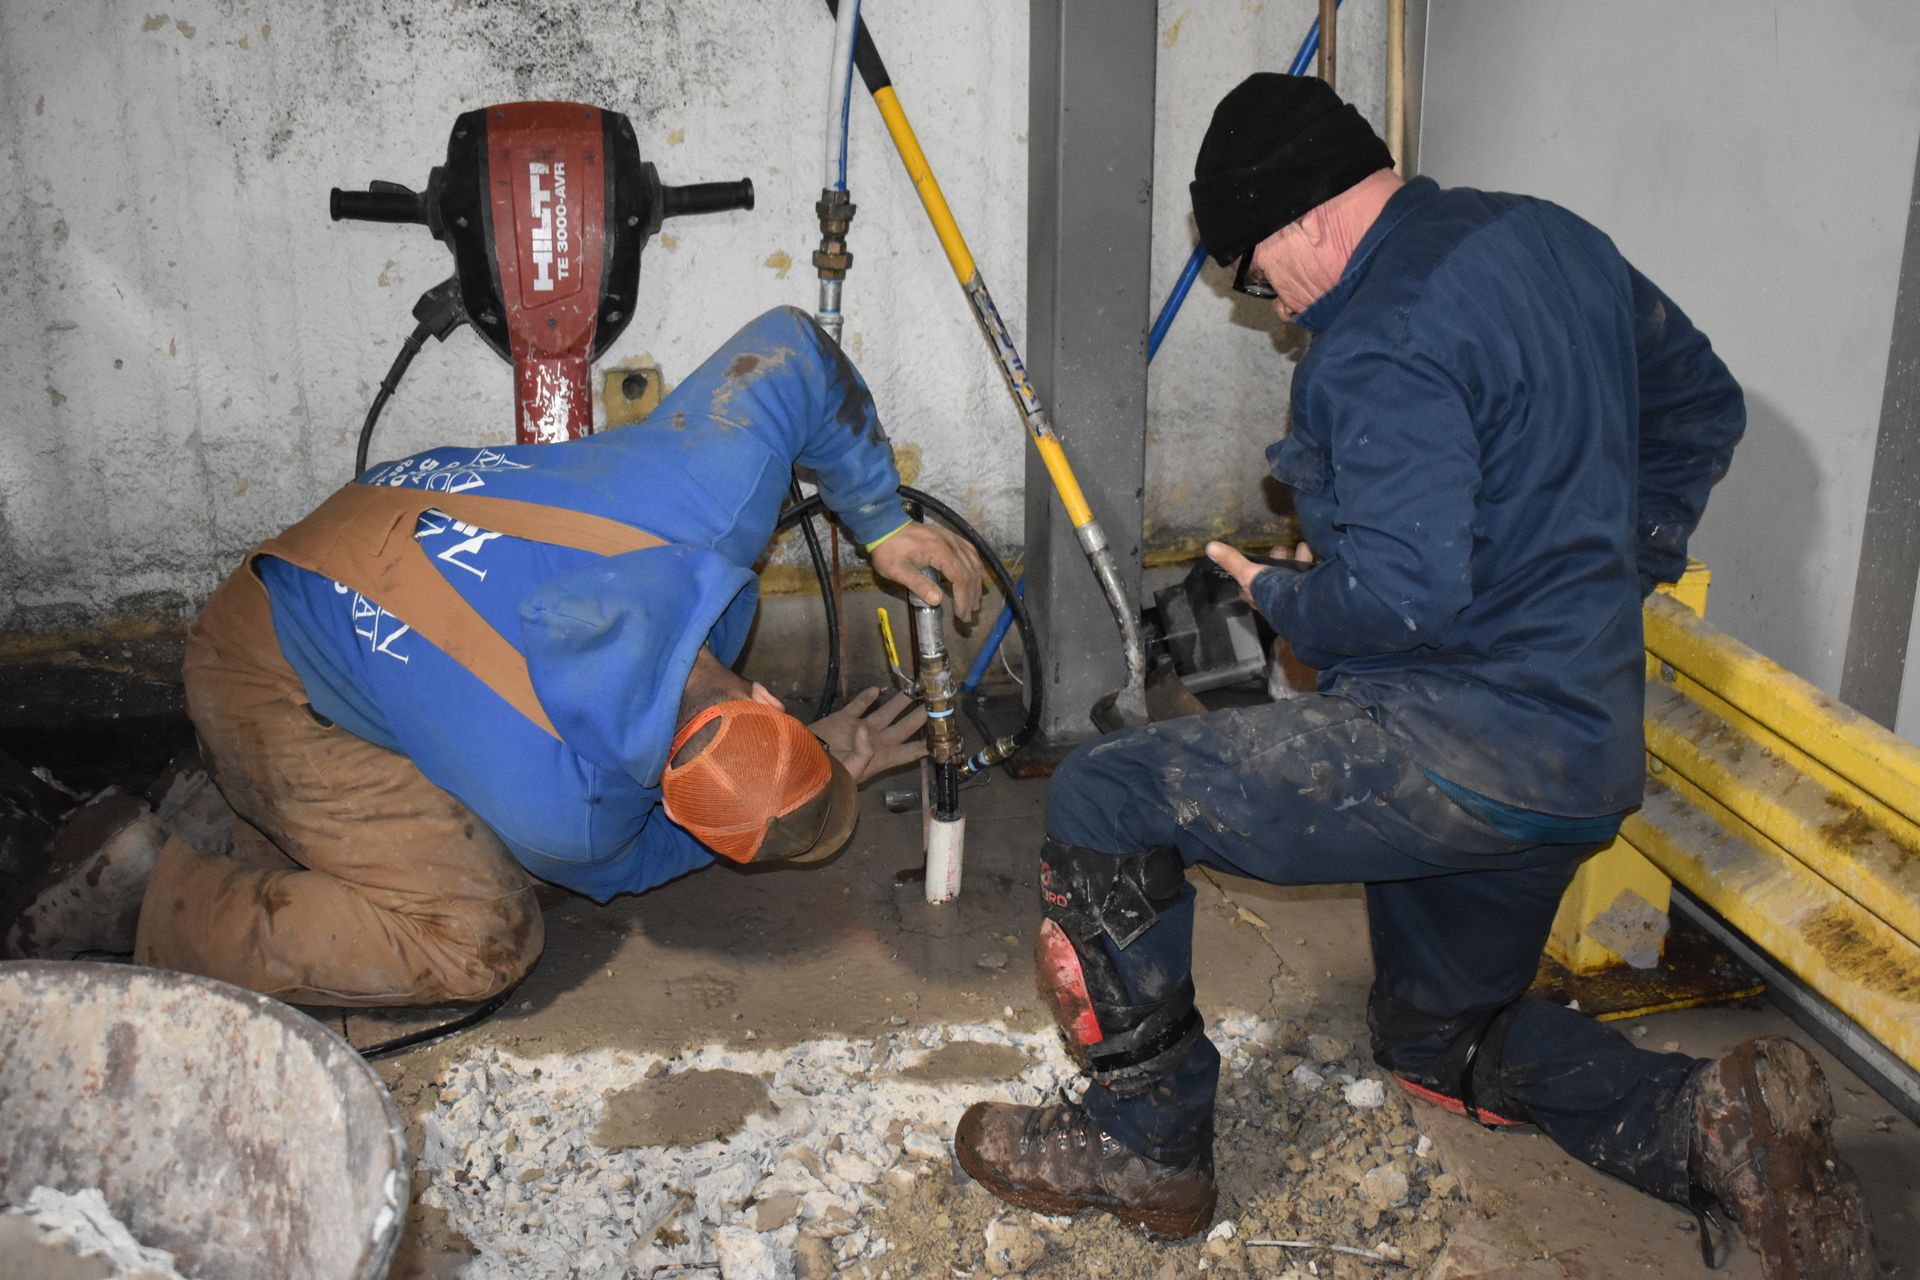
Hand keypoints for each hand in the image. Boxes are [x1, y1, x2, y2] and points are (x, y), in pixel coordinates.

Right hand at [811, 687, 928, 783]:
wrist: (801, 766)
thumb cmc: (828, 776)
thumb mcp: (850, 771)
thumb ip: (862, 751)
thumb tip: (865, 729)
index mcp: (882, 757)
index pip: (912, 750)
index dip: (929, 743)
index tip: (946, 734)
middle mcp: (876, 742)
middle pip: (905, 727)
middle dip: (921, 716)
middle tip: (936, 703)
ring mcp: (859, 729)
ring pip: (886, 713)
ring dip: (900, 702)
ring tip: (913, 690)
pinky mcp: (842, 719)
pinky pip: (858, 706)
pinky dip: (866, 697)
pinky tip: (876, 689)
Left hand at [870, 523, 985, 620]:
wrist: (883, 526)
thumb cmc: (888, 550)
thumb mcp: (897, 570)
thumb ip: (918, 584)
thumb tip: (937, 601)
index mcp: (939, 551)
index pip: (960, 577)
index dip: (963, 598)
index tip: (961, 615)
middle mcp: (950, 542)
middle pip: (970, 572)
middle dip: (971, 595)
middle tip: (968, 615)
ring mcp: (951, 538)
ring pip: (973, 562)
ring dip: (976, 583)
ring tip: (974, 602)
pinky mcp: (949, 536)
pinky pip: (970, 551)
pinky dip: (976, 566)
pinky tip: (977, 577)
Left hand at [1205, 540, 1312, 607]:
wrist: (1302, 606)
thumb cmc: (1271, 593)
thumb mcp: (1248, 573)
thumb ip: (1232, 561)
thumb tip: (1210, 547)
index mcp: (1258, 596)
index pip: (1254, 581)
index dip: (1256, 569)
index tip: (1262, 556)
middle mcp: (1275, 599)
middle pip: (1276, 577)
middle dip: (1281, 562)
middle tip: (1283, 549)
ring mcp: (1294, 597)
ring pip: (1295, 576)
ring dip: (1300, 561)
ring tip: (1304, 548)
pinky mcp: (1312, 595)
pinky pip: (1313, 577)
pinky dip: (1314, 565)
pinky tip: (1318, 554)